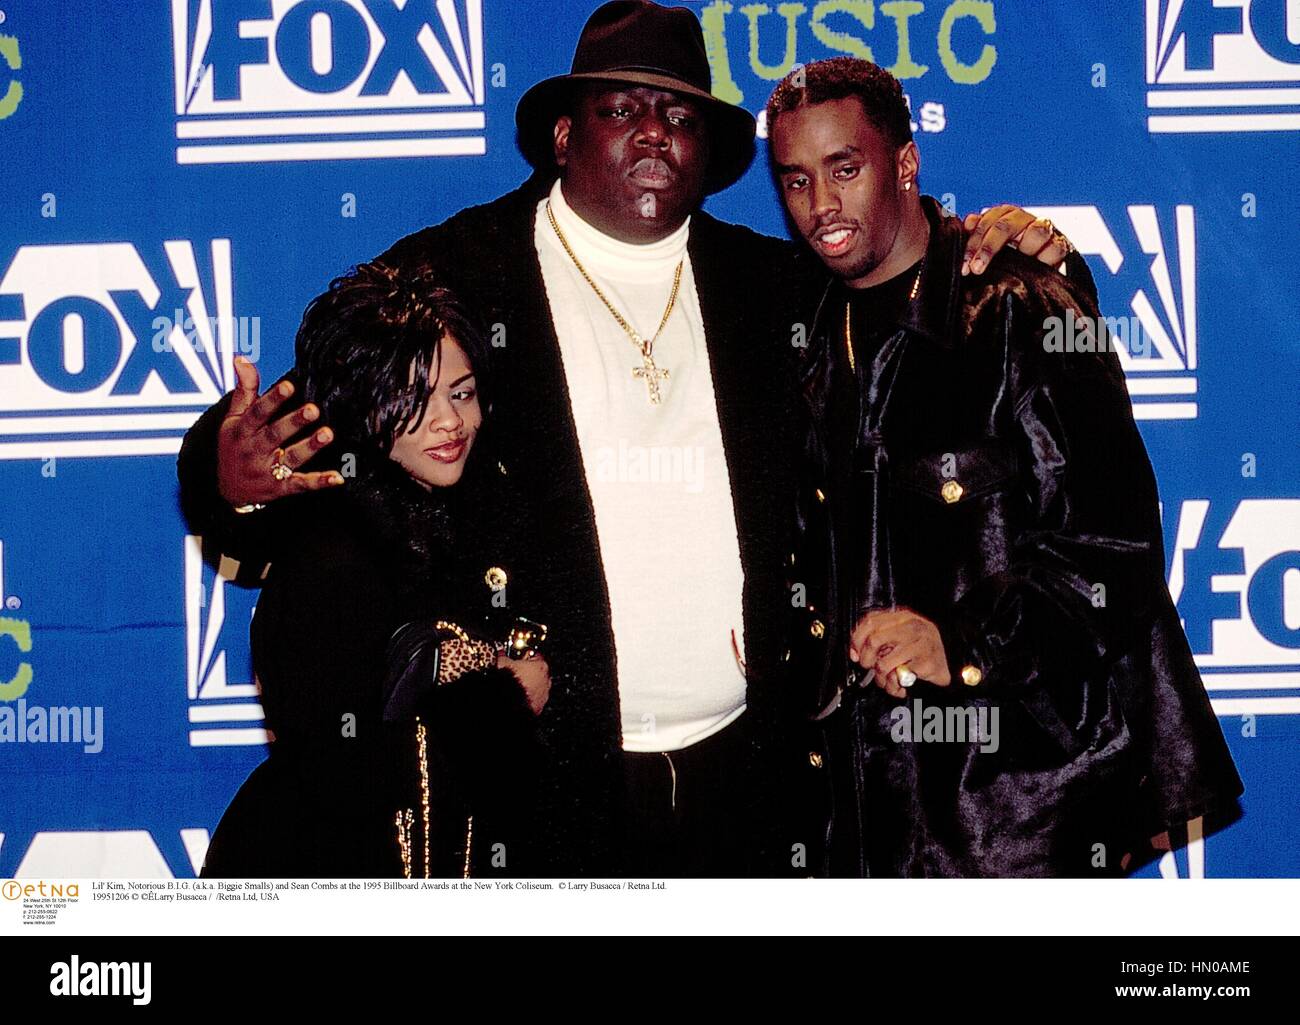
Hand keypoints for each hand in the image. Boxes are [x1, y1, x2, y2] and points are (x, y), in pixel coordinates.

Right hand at [217, 356, 343, 506]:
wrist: (227, 490)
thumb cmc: (234, 447)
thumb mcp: (233, 419)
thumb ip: (244, 390)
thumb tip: (242, 358)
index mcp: (242, 430)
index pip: (257, 413)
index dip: (273, 399)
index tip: (289, 385)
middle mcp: (254, 450)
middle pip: (275, 435)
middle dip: (294, 422)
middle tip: (313, 409)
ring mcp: (268, 471)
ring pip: (290, 458)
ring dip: (310, 447)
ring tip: (327, 434)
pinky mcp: (281, 488)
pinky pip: (301, 484)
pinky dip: (319, 482)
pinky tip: (337, 477)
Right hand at [497, 650, 550, 715]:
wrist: (511, 704)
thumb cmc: (511, 682)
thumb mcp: (503, 663)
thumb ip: (503, 655)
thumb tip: (500, 651)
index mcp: (540, 665)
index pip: (535, 656)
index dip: (525, 656)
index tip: (519, 658)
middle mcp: (546, 679)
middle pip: (538, 671)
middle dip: (528, 671)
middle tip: (516, 672)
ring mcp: (544, 693)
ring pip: (537, 685)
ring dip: (529, 684)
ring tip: (516, 685)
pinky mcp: (540, 705)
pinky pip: (535, 698)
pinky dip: (528, 697)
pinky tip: (518, 696)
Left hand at [848, 607, 950, 698]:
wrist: (957, 660)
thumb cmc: (922, 649)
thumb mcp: (900, 635)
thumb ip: (878, 636)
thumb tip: (855, 653)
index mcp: (903, 616)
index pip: (870, 621)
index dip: (857, 639)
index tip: (855, 654)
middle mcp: (912, 627)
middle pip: (874, 641)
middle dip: (867, 660)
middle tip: (870, 667)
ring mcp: (920, 644)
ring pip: (883, 664)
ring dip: (880, 678)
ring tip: (886, 680)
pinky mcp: (926, 663)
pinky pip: (898, 678)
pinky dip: (893, 687)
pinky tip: (899, 686)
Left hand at [961, 205, 1074, 275]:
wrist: (1040, 274)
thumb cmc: (1012, 258)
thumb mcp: (992, 248)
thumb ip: (979, 235)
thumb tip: (967, 222)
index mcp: (1006, 216)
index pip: (987, 221)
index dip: (974, 242)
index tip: (965, 265)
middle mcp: (1025, 219)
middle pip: (1005, 225)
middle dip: (988, 248)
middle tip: (976, 269)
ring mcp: (1045, 230)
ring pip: (1035, 231)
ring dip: (1022, 250)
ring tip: (1012, 268)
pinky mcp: (1061, 245)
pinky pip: (1054, 248)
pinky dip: (1044, 258)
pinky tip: (1034, 268)